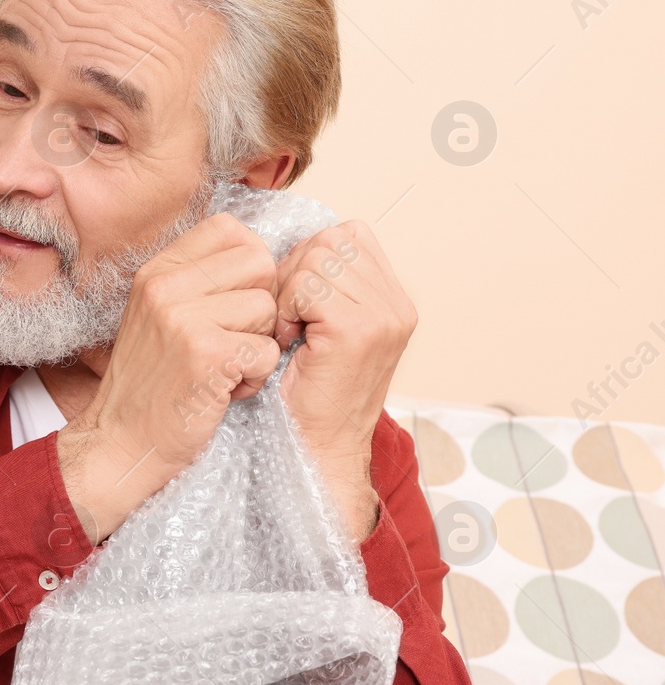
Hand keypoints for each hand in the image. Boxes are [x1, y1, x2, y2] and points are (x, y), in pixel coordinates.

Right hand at [56, 213, 281, 542]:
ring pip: (267, 309)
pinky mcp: (206, 354)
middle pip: (259, 264)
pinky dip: (253, 379)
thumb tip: (264, 257)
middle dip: (260, 306)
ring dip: (257, 347)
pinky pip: (265, 351)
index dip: (249, 264)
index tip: (234, 301)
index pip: (229, 228)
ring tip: (222, 369)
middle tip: (232, 339)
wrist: (120, 443)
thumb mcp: (160, 315)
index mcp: (156, 270)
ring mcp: (183, 318)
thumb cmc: (152, 385)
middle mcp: (165, 285)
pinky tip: (222, 391)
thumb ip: (200, 281)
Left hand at [272, 219, 417, 541]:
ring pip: (316, 258)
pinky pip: (306, 285)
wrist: (318, 449)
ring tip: (289, 332)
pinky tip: (288, 342)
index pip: (348, 234)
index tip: (295, 303)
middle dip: (293, 272)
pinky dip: (286, 310)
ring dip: (287, 292)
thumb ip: (325, 283)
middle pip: (329, 239)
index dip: (308, 259)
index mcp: (393, 299)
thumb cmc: (308, 393)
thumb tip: (292, 241)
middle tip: (286, 319)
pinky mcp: (359, 329)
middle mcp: (397, 304)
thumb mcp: (324, 328)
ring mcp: (384, 315)